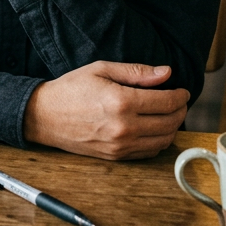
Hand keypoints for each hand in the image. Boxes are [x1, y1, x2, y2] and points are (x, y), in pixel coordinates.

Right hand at [23, 61, 189, 159]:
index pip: (167, 101)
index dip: (180, 95)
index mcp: (121, 102)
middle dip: (180, 110)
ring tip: (169, 115)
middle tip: (178, 101)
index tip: (181, 90)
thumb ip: (136, 72)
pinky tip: (154, 129)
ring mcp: (120, 145)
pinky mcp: (116, 156)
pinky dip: (159, 141)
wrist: (44, 116)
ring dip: (172, 127)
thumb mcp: (101, 70)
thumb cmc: (70, 89)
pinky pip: (148, 152)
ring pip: (163, 140)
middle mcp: (124, 127)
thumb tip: (166, 73)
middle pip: (170, 122)